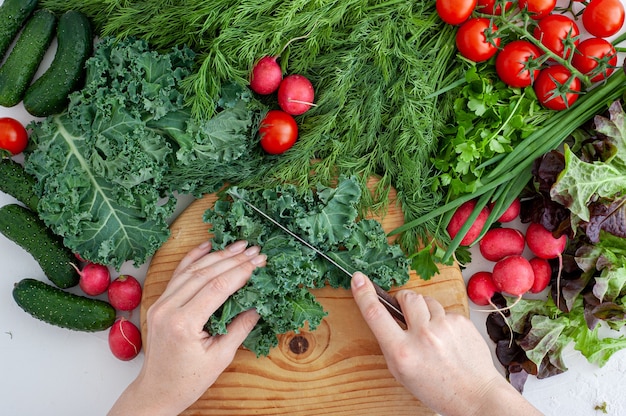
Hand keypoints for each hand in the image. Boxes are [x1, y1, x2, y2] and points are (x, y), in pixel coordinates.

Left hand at [108, 240, 266, 415]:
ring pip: (192, 270)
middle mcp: (168, 309)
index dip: (241, 272)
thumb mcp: (220, 357)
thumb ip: (240, 327)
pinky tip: (208, 246)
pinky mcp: (160, 303)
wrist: (157, 391)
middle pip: (205, 274)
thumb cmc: (188, 380)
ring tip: (239, 246)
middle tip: (255, 250)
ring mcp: (161, 303)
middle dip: (233, 260)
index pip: (217, 287)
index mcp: (183, 324)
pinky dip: (193, 258)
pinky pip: (178, 274)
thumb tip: (258, 304)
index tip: (259, 262)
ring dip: (217, 255)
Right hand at [350, 272, 542, 415]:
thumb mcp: (402, 372)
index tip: (358, 279)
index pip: (376, 315)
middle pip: (406, 297)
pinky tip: (448, 338)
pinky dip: (443, 320)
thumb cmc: (436, 388)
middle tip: (408, 314)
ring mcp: (445, 326)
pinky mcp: (461, 321)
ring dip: (425, 311)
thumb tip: (384, 316)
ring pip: (427, 301)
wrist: (476, 394)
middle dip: (403, 301)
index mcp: (402, 352)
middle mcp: (423, 336)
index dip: (364, 294)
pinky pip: (445, 310)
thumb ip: (391, 344)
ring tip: (432, 333)